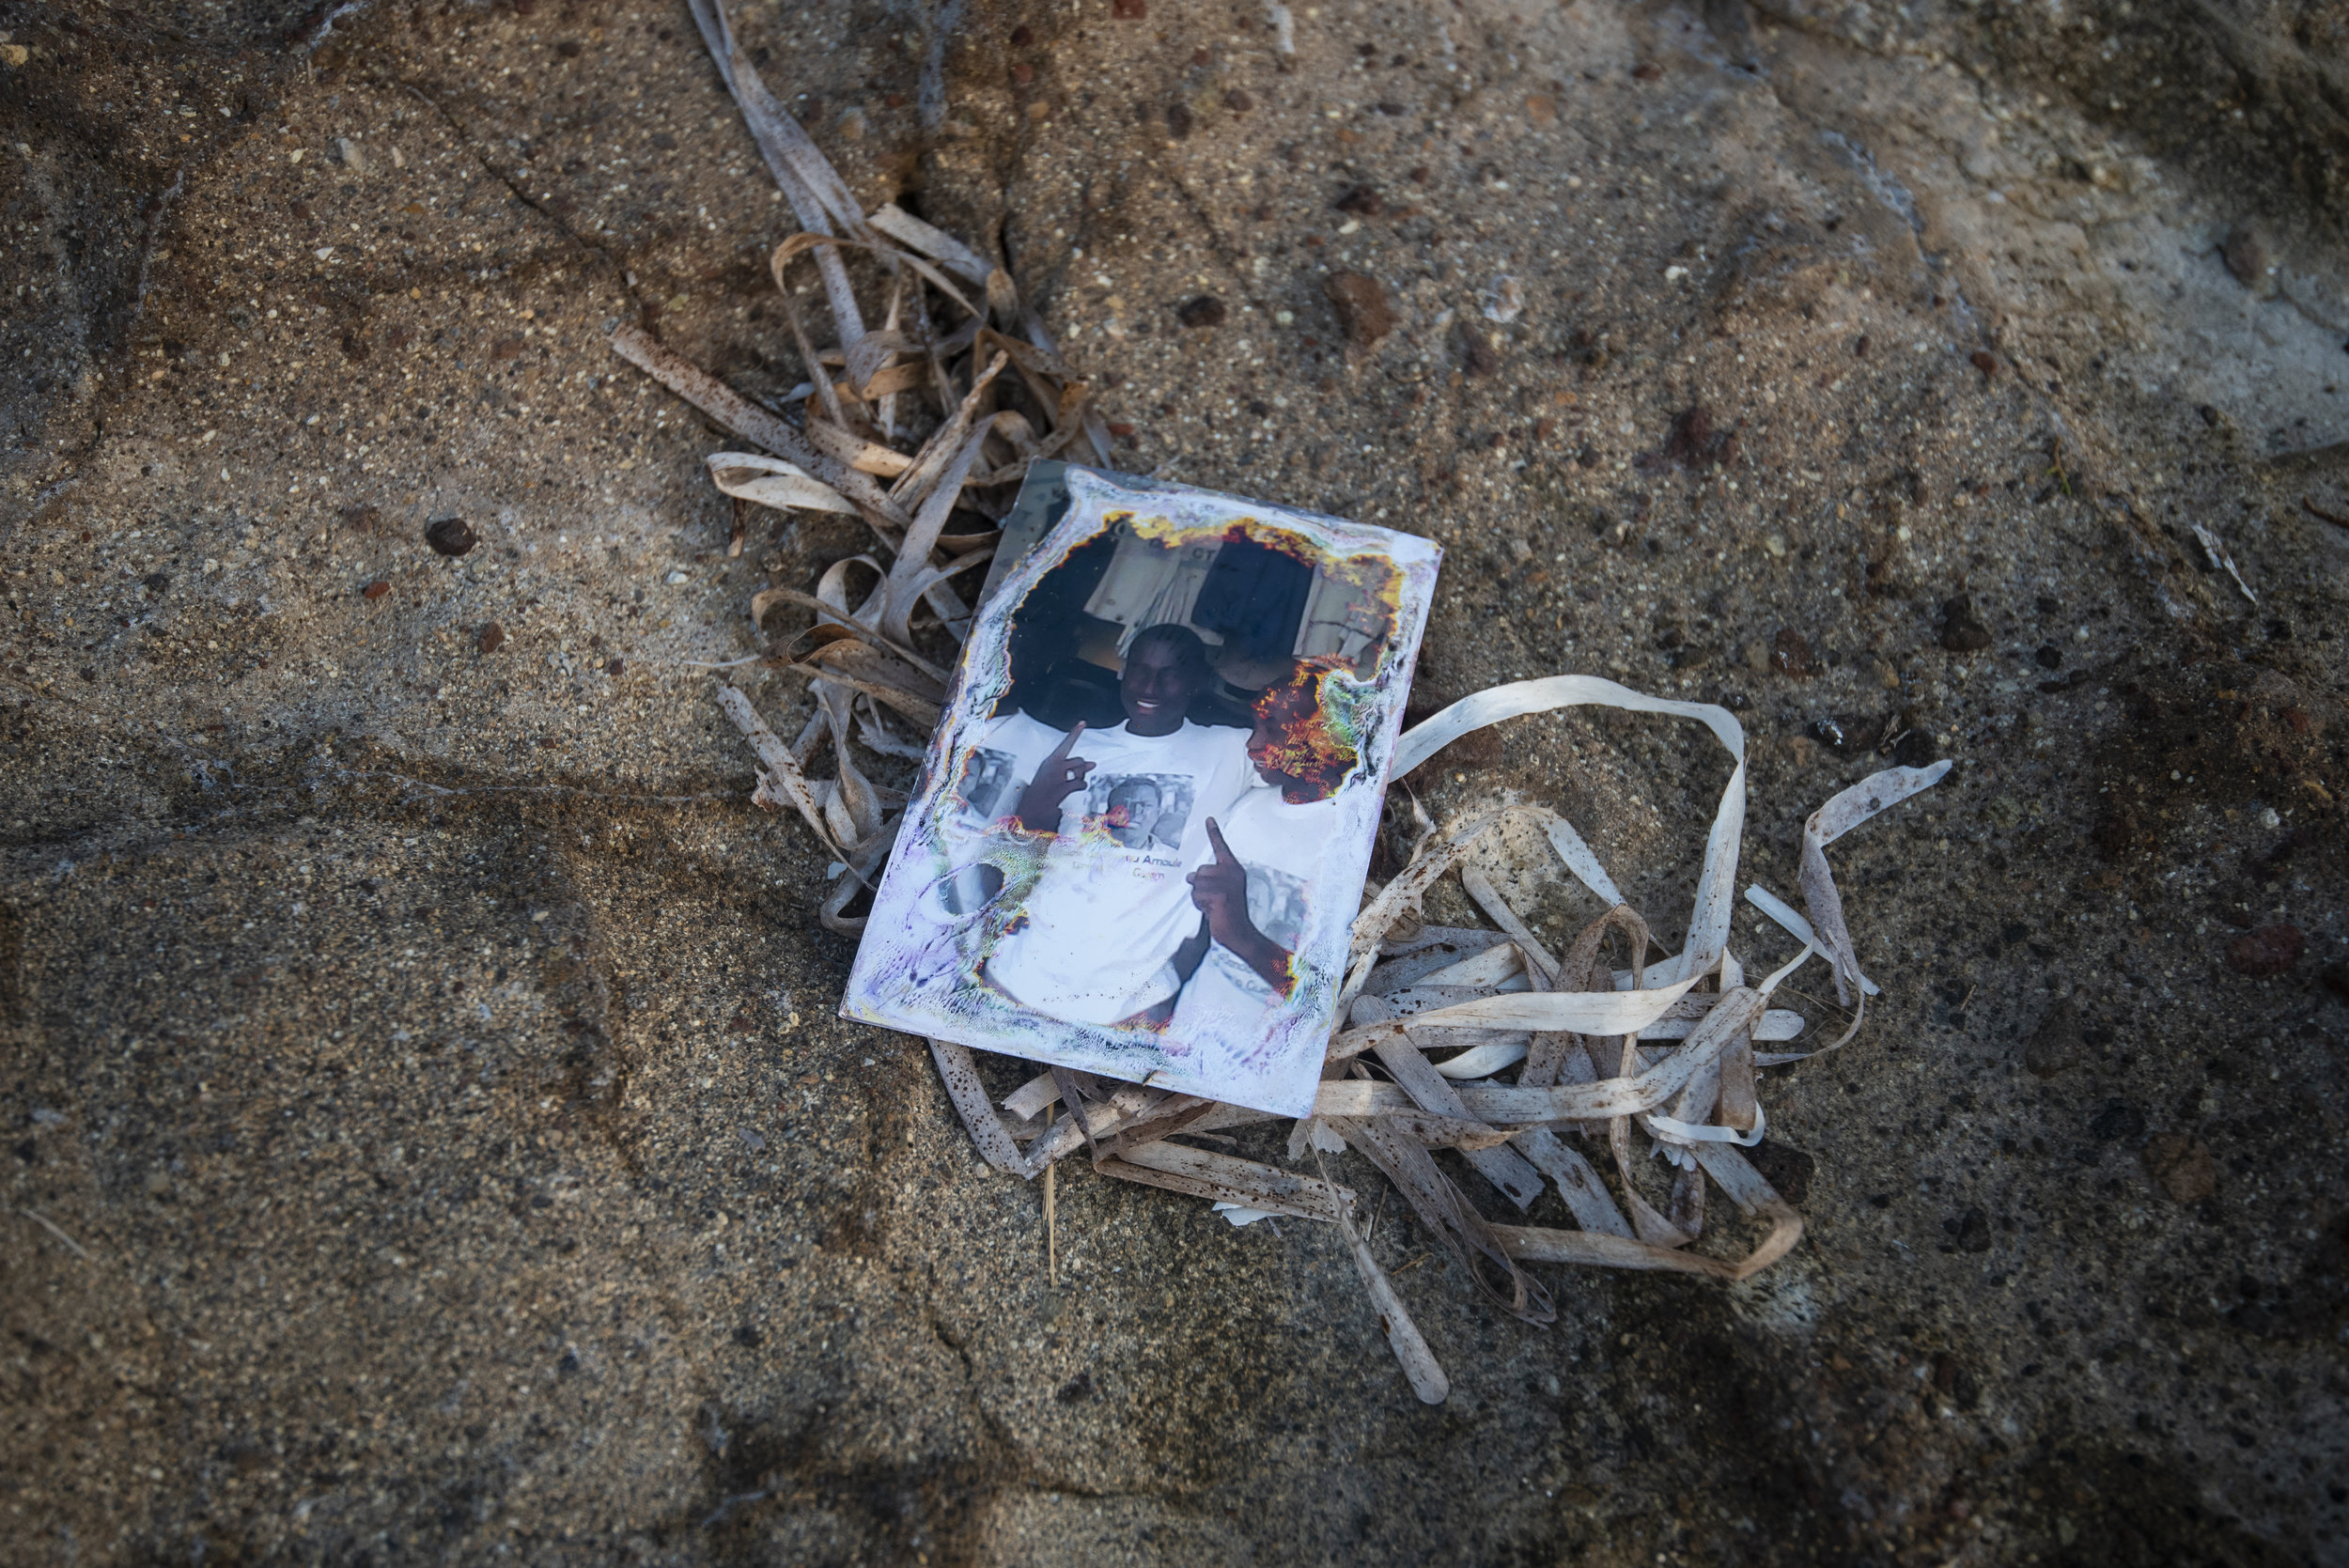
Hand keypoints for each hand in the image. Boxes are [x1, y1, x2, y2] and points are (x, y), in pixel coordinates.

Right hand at [1015, 721, 1091, 832]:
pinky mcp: (1061, 787)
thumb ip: (1076, 768)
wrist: (1032, 809)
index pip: (1065, 744)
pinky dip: (1079, 787)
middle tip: (1073, 779)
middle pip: (1079, 760)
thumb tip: (1094, 764)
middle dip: (1081, 769)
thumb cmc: (1045, 792)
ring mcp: (1057, 776)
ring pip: (1080, 770)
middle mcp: (1053, 765)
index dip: (1075, 733)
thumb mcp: (1058, 777)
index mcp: (1050, 761)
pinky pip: (1080, 783)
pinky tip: (1070, 791)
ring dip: (1080, 778)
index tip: (1083, 722)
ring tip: (1069, 785)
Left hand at [1187, 819, 1295, 994]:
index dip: (1214, 832)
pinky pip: (1197, 895)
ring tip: (1212, 906)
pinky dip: (1199, 905)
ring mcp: (1228, 884)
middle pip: (1200, 870)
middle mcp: (1232, 872)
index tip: (1208, 818)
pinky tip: (1212, 912)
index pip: (1221, 847)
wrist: (1239, 933)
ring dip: (1198, 897)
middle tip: (1212, 900)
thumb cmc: (1226, 912)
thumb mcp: (1218, 891)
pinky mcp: (1221, 895)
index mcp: (1233, 869)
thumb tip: (1190, 876)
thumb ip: (1207, 879)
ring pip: (1196, 883)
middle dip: (1199, 887)